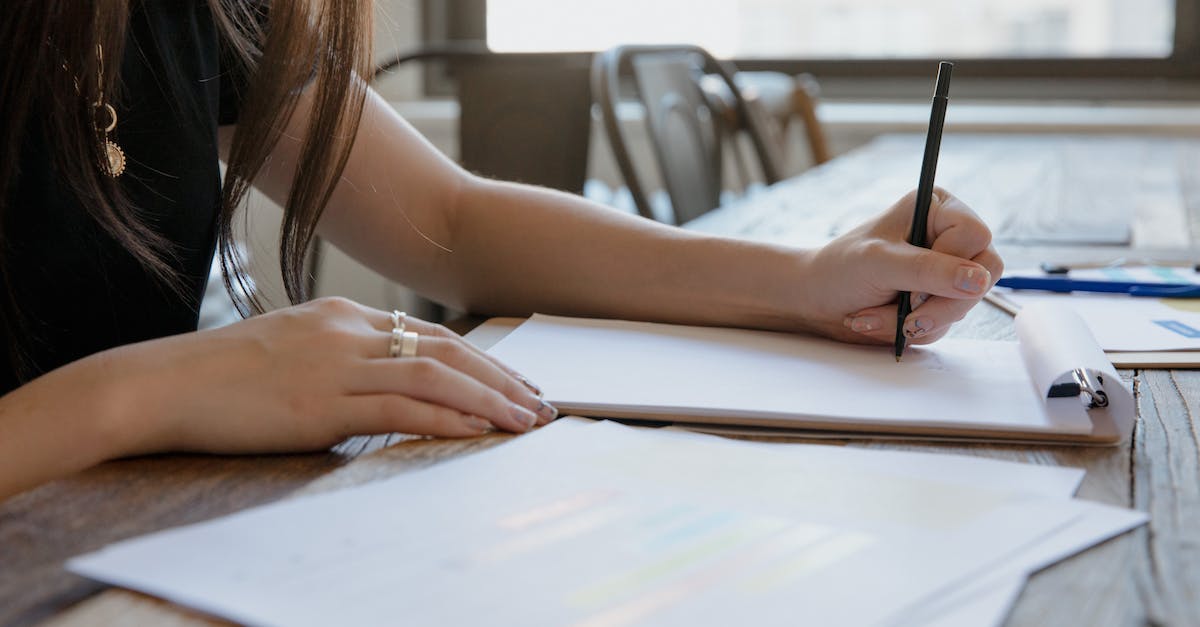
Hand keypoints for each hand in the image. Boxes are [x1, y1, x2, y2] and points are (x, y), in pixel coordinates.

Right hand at [108, 297, 556, 455]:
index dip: (480, 359)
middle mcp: (348, 330)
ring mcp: (336, 362)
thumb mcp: (291, 352)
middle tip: (540, 403)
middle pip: (447, 349)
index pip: (431, 333)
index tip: (513, 381)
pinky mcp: (321, 401)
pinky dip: (448, 419)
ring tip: (527, 421)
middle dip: (501, 378)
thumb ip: (340, 362)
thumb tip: (382, 387)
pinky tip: (479, 431)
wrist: (162, 385)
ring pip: (435, 375)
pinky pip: (401, 406)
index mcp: (342, 315)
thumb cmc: (222, 376)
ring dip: (490, 400)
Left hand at [797, 188, 1002, 343]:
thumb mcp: (880, 263)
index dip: (952, 264)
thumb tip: (978, 280)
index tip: (914, 282)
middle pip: (985, 272)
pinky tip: (880, 320)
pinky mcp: (938, 300)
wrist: (816, 300)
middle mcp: (948, 237)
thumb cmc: (839, 269)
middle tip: (907, 315)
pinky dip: (913, 330)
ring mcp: (946, 272)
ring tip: (875, 314)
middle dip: (942, 302)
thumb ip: (929, 269)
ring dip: (919, 319)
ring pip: (966, 304)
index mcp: (938, 209)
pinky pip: (947, 324)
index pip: (976, 235)